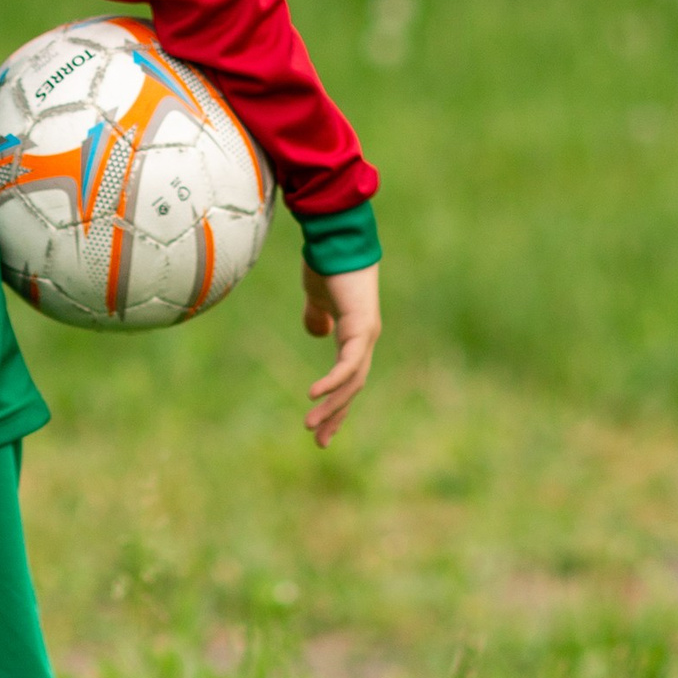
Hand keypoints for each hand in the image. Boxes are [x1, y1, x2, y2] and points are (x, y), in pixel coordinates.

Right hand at [301, 262, 380, 447]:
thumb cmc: (327, 262)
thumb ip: (319, 315)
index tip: (322, 427)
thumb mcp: (317, 296)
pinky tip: (315, 394)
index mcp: (356, 335)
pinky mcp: (362, 327)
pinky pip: (348, 364)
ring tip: (310, 426)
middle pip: (353, 388)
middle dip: (336, 415)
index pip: (350, 379)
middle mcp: (366, 339)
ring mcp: (366, 334)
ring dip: (332, 406)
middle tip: (319, 441)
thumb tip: (318, 332)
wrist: (337, 237)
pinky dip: (333, 381)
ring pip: (352, 382)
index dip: (336, 403)